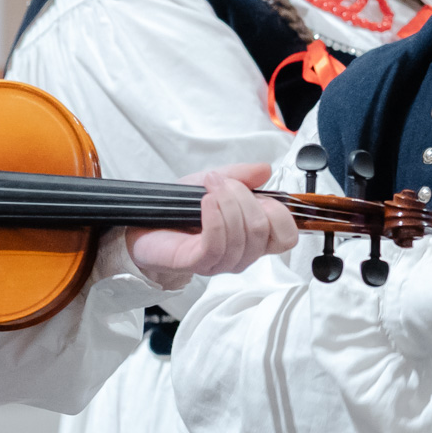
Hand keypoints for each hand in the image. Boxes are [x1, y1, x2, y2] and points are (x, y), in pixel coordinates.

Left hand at [128, 164, 298, 289]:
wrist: (144, 224)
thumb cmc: (179, 209)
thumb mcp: (214, 183)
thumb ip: (242, 175)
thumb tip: (265, 169)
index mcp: (252, 236)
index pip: (286, 237)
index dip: (281, 215)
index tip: (261, 194)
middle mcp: (241, 252)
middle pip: (264, 230)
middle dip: (245, 197)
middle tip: (223, 183)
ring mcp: (220, 261)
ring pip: (242, 236)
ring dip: (227, 203)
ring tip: (210, 189)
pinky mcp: (198, 263)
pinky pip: (217, 243)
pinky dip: (215, 217)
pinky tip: (206, 202)